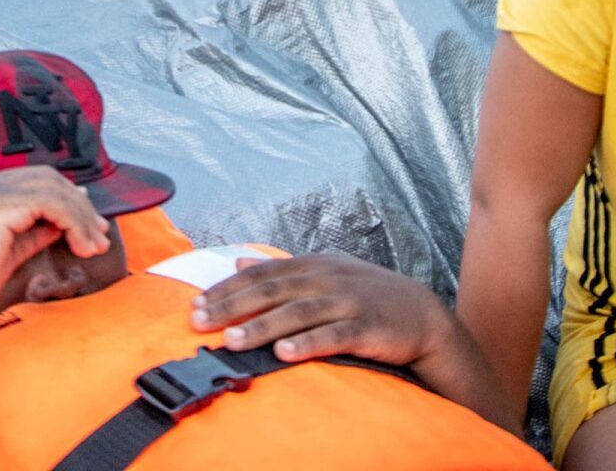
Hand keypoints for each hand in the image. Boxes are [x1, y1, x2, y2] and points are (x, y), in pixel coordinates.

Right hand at [0, 166, 109, 323]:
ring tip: (95, 246)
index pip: (34, 181)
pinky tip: (80, 245)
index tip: (87, 221)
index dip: (65, 197)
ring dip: (81, 217)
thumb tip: (59, 228)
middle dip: (79, 205)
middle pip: (48, 178)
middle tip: (99, 233)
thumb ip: (31, 234)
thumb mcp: (4, 253)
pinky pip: (51, 203)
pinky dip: (72, 222)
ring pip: (54, 189)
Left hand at [190, 253, 452, 370]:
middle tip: (198, 322)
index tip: (195, 305)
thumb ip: (280, 269)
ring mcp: (346, 302)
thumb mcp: (324, 273)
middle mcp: (326, 279)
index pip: (261, 275)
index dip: (227, 289)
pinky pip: (332, 336)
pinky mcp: (366, 327)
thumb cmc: (366, 295)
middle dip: (232, 307)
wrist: (421, 315)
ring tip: (232, 341)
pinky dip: (308, 344)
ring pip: (297, 313)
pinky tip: (284, 354)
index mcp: (312, 265)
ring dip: (262, 327)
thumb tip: (237, 261)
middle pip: (271, 291)